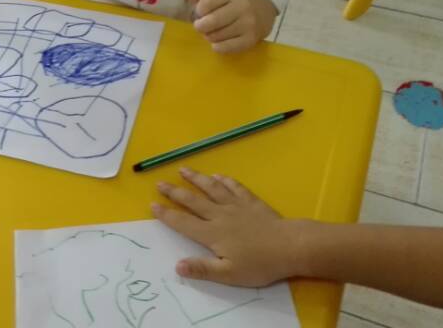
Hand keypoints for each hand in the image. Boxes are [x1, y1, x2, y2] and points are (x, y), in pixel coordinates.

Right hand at [151, 168, 301, 286]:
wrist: (289, 246)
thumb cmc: (259, 263)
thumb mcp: (229, 274)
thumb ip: (202, 269)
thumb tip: (177, 265)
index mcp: (212, 234)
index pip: (183, 222)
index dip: (167, 214)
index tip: (152, 204)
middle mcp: (220, 215)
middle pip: (193, 201)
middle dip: (175, 192)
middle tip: (159, 183)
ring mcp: (236, 205)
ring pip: (211, 188)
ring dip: (196, 178)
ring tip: (183, 169)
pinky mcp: (251, 202)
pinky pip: (234, 187)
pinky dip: (224, 180)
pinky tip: (218, 176)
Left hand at [181, 0, 260, 52]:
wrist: (260, 15)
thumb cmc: (230, 6)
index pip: (207, 2)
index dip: (199, 10)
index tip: (201, 12)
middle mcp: (242, 7)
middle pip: (211, 21)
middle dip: (201, 26)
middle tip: (202, 26)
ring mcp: (248, 24)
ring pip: (216, 36)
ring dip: (209, 36)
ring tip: (213, 32)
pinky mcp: (249, 40)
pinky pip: (225, 48)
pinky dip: (217, 47)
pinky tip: (218, 41)